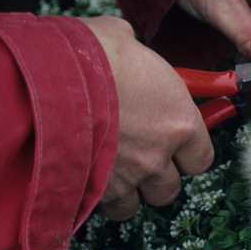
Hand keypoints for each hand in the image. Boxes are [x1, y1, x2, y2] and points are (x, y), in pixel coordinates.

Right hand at [82, 16, 212, 220]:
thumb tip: (127, 47)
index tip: (174, 144)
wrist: (49, 76)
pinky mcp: (92, 191)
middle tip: (138, 156)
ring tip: (110, 169)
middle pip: (170, 188)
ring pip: (135, 205)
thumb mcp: (125, 41)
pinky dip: (96, 197)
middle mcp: (158, 156)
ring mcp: (126, 178)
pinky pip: (102, 208)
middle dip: (156, 176)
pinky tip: (84, 175)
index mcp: (179, 121)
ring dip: (126, 191)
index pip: (201, 158)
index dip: (186, 153)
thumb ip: (137, 59)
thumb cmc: (90, 53)